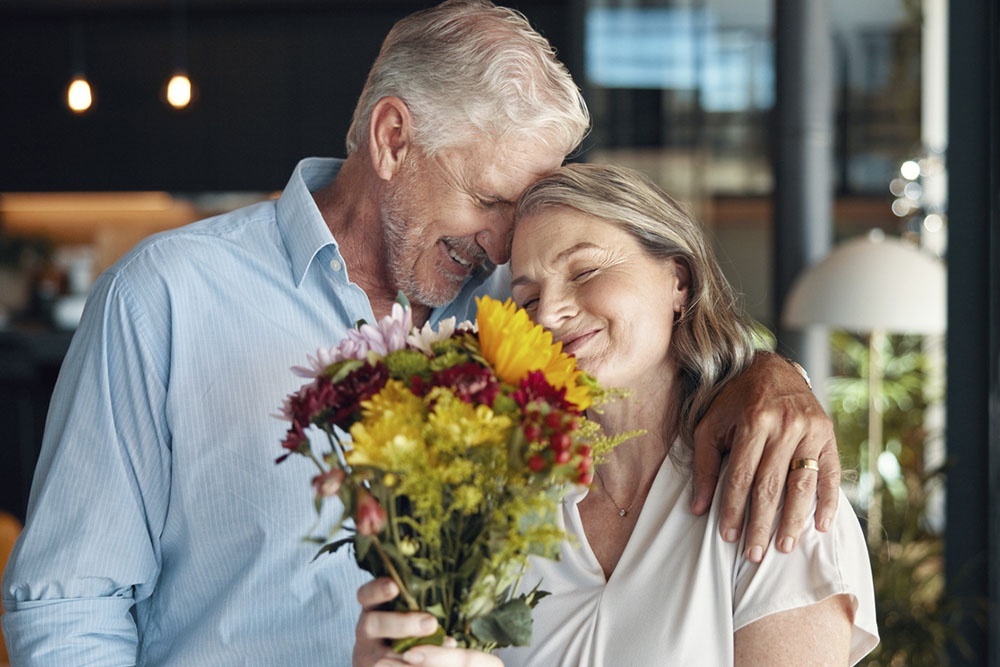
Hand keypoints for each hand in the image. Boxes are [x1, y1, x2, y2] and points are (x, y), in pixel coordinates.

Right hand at [353, 578, 502, 666]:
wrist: (390, 660)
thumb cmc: (410, 630)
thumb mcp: (408, 613)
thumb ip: (419, 605)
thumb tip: (451, 599)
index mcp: (373, 609)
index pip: (366, 594)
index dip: (377, 589)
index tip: (394, 586)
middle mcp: (365, 631)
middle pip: (372, 624)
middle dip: (401, 623)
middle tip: (431, 623)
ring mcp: (368, 655)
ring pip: (382, 656)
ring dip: (410, 653)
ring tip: (441, 646)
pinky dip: (414, 666)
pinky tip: (435, 663)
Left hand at [690, 351, 839, 562]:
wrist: (772, 368)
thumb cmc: (734, 402)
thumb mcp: (710, 424)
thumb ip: (704, 465)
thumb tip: (697, 508)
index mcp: (753, 422)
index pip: (741, 477)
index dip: (733, 509)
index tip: (727, 537)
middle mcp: (785, 426)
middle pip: (771, 486)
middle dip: (761, 524)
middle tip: (754, 555)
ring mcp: (810, 430)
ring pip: (801, 484)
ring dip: (793, 520)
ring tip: (784, 548)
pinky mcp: (828, 435)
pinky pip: (830, 474)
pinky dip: (828, 502)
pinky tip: (820, 527)